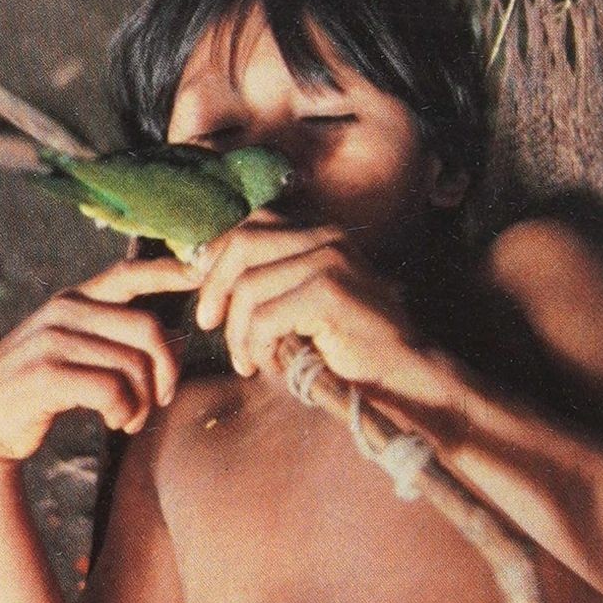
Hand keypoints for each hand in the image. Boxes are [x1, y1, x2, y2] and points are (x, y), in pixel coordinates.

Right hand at [0, 257, 200, 474]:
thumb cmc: (45, 385)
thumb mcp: (79, 349)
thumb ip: (119, 337)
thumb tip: (179, 340)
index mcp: (77, 298)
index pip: (129, 274)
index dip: (169, 271)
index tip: (204, 271)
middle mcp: (65, 310)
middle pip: (148, 330)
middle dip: (168, 370)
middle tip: (162, 400)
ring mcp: (52, 339)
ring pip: (133, 365)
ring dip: (143, 402)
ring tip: (131, 419)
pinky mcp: (45, 374)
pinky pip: (111, 389)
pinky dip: (124, 411)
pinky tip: (115, 421)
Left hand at [193, 210, 437, 394]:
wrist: (402, 377)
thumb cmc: (347, 347)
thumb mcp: (301, 304)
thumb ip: (267, 282)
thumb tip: (200, 270)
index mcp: (318, 234)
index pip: (250, 225)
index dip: (216, 258)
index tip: (207, 297)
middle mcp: (325, 237)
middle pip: (243, 245)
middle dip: (215, 287)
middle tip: (209, 325)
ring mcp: (329, 262)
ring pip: (249, 288)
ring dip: (238, 333)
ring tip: (248, 361)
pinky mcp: (329, 294)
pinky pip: (264, 318)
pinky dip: (258, 347)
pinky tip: (270, 365)